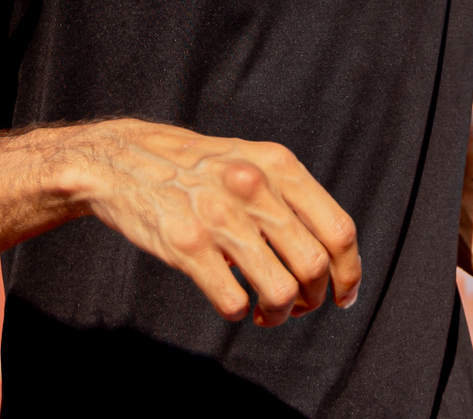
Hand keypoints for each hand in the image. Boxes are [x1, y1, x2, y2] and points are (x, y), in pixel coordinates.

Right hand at [68, 118, 360, 326]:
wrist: (123, 160)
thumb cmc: (195, 167)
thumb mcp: (250, 160)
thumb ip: (289, 195)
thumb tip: (330, 253)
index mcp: (278, 166)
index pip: (338, 230)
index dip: (349, 273)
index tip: (343, 295)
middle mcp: (254, 188)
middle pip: (314, 266)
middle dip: (314, 298)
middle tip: (299, 306)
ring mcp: (219, 217)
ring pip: (280, 290)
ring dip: (279, 313)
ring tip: (266, 312)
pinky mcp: (186, 246)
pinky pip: (233, 300)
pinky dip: (239, 311)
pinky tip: (232, 301)